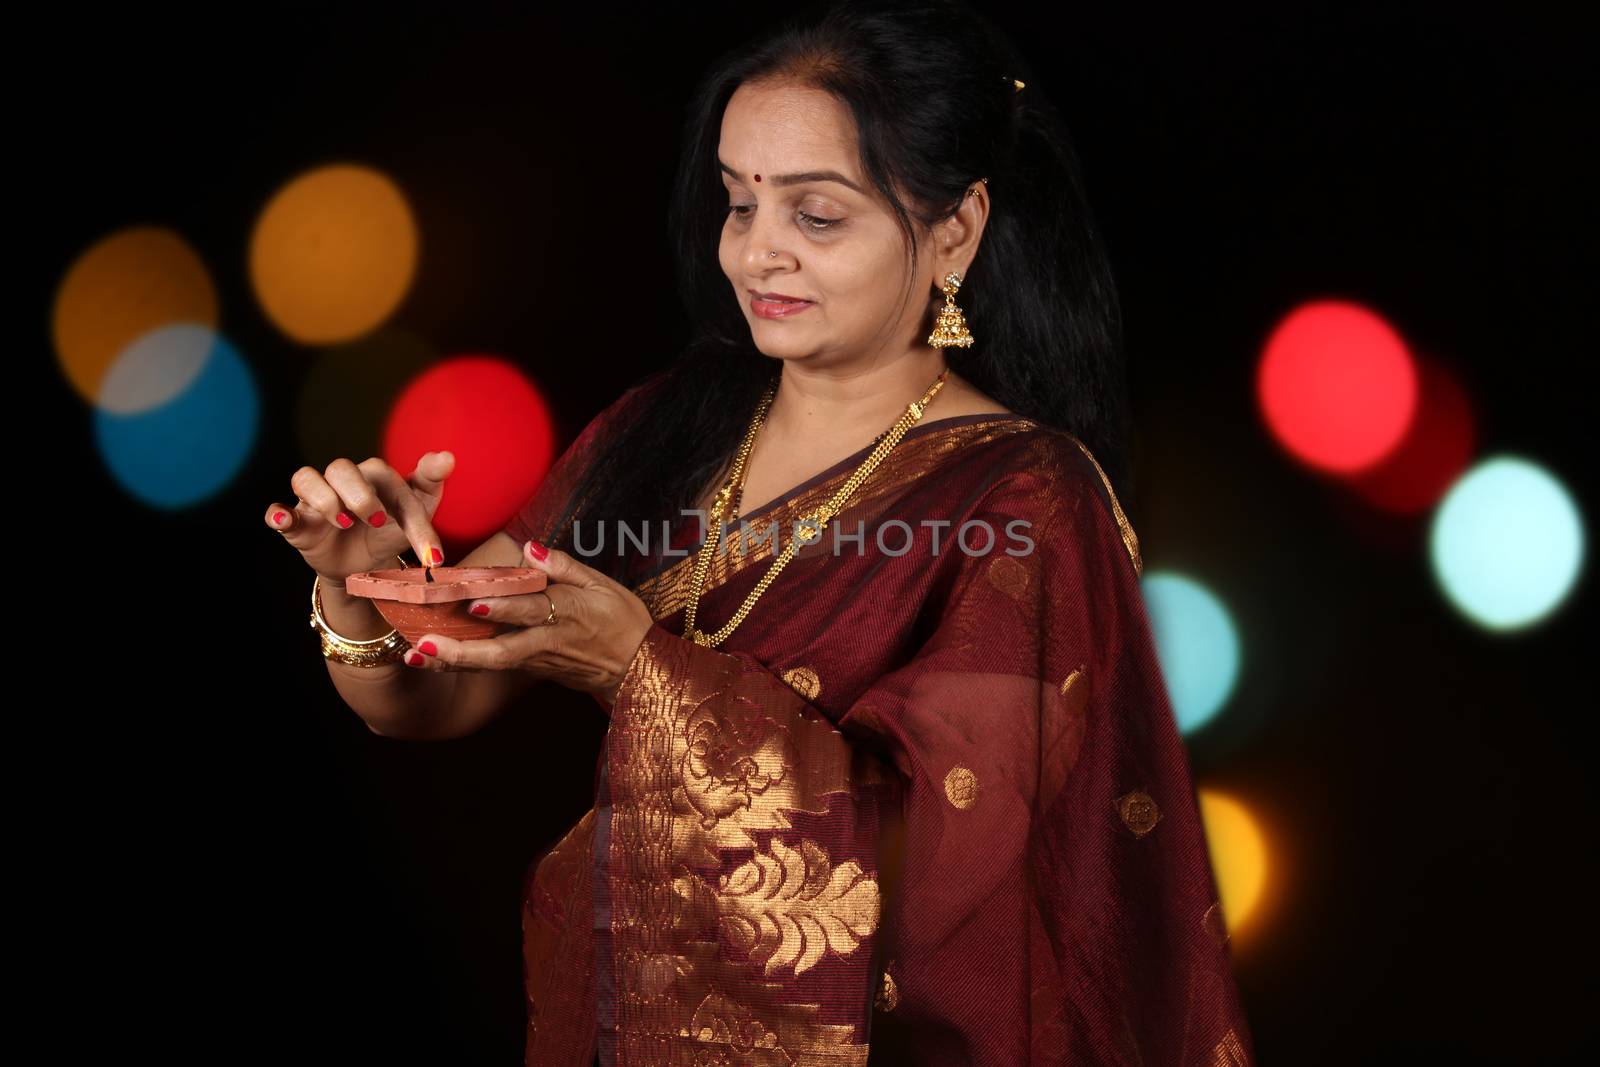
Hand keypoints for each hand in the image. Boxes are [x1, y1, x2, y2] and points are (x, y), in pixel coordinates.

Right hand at [265, 452, 454, 583]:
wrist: (361, 566)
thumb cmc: (390, 530)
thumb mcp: (416, 513)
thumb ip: (430, 483)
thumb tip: (447, 456)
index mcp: (375, 477)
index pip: (387, 479)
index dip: (407, 509)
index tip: (429, 546)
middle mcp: (343, 482)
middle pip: (341, 469)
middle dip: (360, 495)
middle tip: (377, 521)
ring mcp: (316, 500)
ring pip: (306, 479)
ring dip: (325, 500)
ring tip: (343, 523)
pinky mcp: (296, 522)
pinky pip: (278, 511)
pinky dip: (278, 514)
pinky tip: (284, 520)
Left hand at [401, 539, 656, 702]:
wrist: (639, 668)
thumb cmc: (623, 620)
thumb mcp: (604, 585)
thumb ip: (564, 565)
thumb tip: (529, 548)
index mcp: (567, 613)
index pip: (529, 610)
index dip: (502, 608)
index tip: (472, 602)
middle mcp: (547, 641)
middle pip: (500, 651)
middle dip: (460, 649)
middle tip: (424, 643)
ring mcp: (538, 660)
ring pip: (490, 665)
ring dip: (452, 660)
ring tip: (414, 654)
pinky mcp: (533, 671)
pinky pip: (494, 668)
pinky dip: (463, 664)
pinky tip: (433, 658)